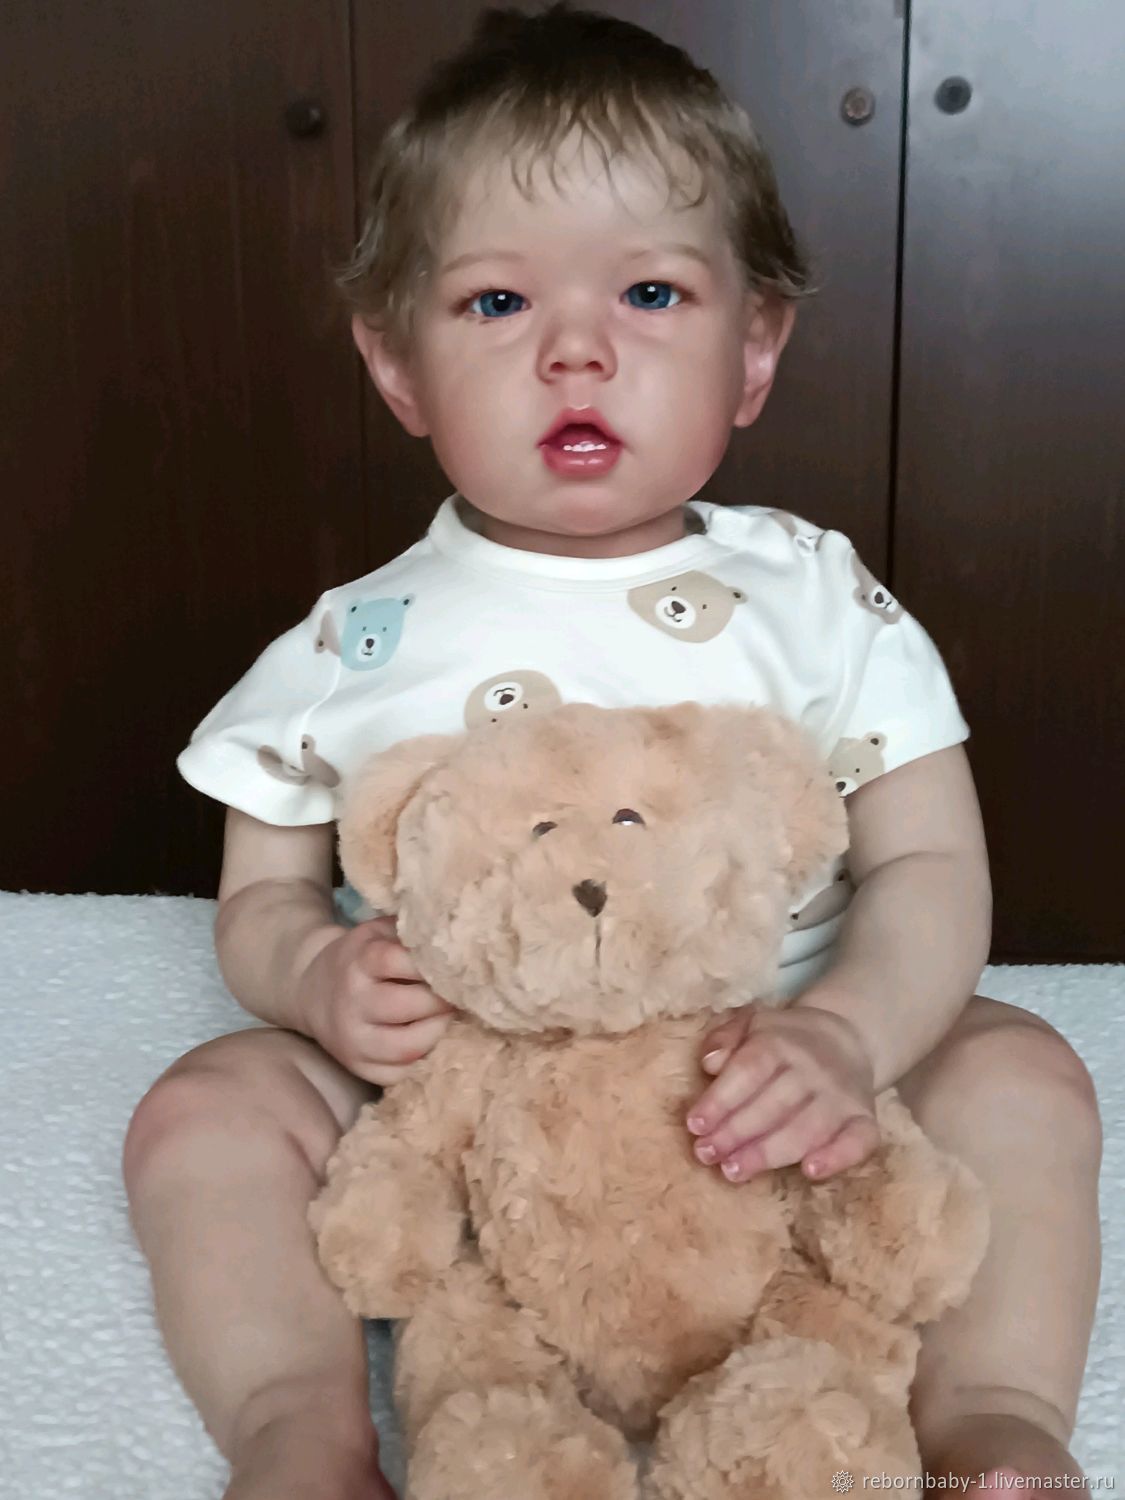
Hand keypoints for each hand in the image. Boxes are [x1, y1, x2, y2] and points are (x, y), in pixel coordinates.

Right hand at [299, 915, 453, 1084]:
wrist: (313, 989)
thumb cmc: (362, 957)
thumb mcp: (378, 933)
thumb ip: (411, 932)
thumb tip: (458, 938)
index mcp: (360, 961)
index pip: (398, 960)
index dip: (432, 964)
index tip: (456, 966)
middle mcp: (353, 1002)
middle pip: (407, 1006)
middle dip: (442, 1002)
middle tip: (462, 996)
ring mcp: (353, 1040)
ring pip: (406, 1047)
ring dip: (438, 1034)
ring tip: (450, 1019)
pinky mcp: (357, 1068)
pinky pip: (399, 1075)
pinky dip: (424, 1062)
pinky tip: (435, 1043)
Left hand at [685, 1002, 879, 1182]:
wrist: (846, 1037)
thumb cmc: (784, 1039)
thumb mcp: (750, 1024)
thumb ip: (724, 1038)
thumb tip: (710, 1063)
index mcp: (780, 1041)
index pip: (748, 1071)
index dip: (720, 1100)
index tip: (695, 1125)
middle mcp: (813, 1068)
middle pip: (772, 1105)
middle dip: (735, 1133)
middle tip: (706, 1154)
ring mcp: (841, 1095)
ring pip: (806, 1128)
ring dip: (768, 1153)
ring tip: (733, 1171)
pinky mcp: (865, 1118)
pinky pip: (858, 1141)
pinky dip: (837, 1157)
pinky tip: (811, 1171)